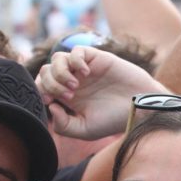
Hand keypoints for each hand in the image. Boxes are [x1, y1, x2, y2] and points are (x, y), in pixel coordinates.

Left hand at [36, 45, 168, 139]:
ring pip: (57, 59)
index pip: (42, 87)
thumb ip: (64, 125)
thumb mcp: (86, 130)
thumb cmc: (115, 120)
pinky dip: (76, 60)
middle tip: (69, 96)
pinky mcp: (97, 58)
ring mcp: (84, 69)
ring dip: (60, 73)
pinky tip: (86, 73)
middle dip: (51, 84)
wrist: (139, 108)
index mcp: (68, 97)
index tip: (52, 101)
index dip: (41, 91)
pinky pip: (77, 51)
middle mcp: (73, 81)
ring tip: (75, 86)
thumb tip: (51, 106)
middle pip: (46, 71)